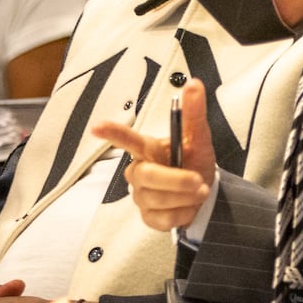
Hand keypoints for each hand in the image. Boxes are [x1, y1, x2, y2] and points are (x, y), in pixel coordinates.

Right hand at [91, 78, 215, 230]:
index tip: (97, 127)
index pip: (126, 139)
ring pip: (157, 199)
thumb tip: (194, 84)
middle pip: (145, 175)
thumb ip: (194, 113)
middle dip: (175, 180)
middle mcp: (139, 170)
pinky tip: (189, 208)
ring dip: (185, 197)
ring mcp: (141, 195)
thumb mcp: (199, 137)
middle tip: (198, 181)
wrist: (205, 192)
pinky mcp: (147, 216)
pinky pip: (161, 218)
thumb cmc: (195, 160)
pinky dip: (182, 214)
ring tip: (199, 191)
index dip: (112, 133)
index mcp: (148, 148)